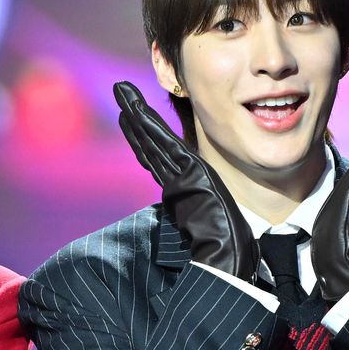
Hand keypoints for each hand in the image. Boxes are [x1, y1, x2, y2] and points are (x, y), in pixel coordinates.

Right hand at [114, 82, 259, 280]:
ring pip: (153, 140)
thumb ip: (209, 212)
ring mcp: (180, 176)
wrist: (224, 257)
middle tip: (122, 94)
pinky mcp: (188, 172)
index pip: (159, 159)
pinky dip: (149, 127)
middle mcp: (177, 181)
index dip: (144, 138)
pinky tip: (137, 110)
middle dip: (135, 119)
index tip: (133, 120)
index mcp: (184, 192)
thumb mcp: (217, 222)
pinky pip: (165, 144)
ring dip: (136, 115)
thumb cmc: (226, 248)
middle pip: (150, 144)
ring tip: (123, 92)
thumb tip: (213, 213)